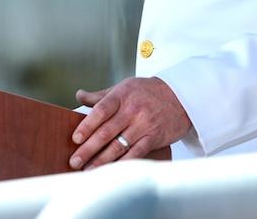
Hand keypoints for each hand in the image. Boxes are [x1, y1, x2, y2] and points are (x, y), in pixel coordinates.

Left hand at [69, 77, 191, 169]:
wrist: (181, 96)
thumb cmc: (149, 91)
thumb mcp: (125, 87)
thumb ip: (101, 95)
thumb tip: (80, 96)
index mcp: (122, 95)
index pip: (100, 111)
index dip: (86, 126)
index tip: (75, 139)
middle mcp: (132, 110)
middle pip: (106, 132)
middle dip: (88, 149)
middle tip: (74, 161)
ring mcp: (144, 124)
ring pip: (118, 146)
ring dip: (101, 160)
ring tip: (88, 170)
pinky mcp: (154, 137)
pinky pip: (136, 153)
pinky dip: (122, 164)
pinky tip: (111, 171)